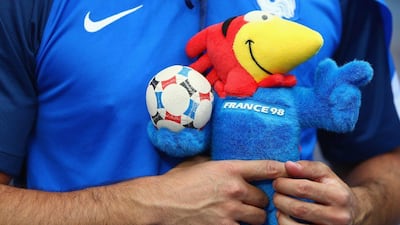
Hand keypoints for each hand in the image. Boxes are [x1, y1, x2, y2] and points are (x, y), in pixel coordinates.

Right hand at [151, 159, 286, 224]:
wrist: (161, 203)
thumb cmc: (177, 182)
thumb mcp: (198, 164)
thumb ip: (216, 162)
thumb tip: (226, 160)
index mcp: (229, 169)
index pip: (266, 167)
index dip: (280, 170)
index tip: (287, 171)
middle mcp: (234, 189)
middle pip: (264, 198)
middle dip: (259, 200)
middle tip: (251, 201)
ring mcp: (230, 211)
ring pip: (259, 217)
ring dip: (254, 216)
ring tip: (244, 215)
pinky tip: (232, 222)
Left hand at [273, 161, 360, 224]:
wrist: (352, 212)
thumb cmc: (333, 190)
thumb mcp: (326, 174)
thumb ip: (307, 167)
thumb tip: (288, 165)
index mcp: (339, 196)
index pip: (304, 189)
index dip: (284, 184)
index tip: (277, 181)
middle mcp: (338, 217)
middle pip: (298, 209)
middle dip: (280, 199)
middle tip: (276, 192)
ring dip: (280, 212)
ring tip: (279, 203)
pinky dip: (284, 223)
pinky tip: (284, 215)